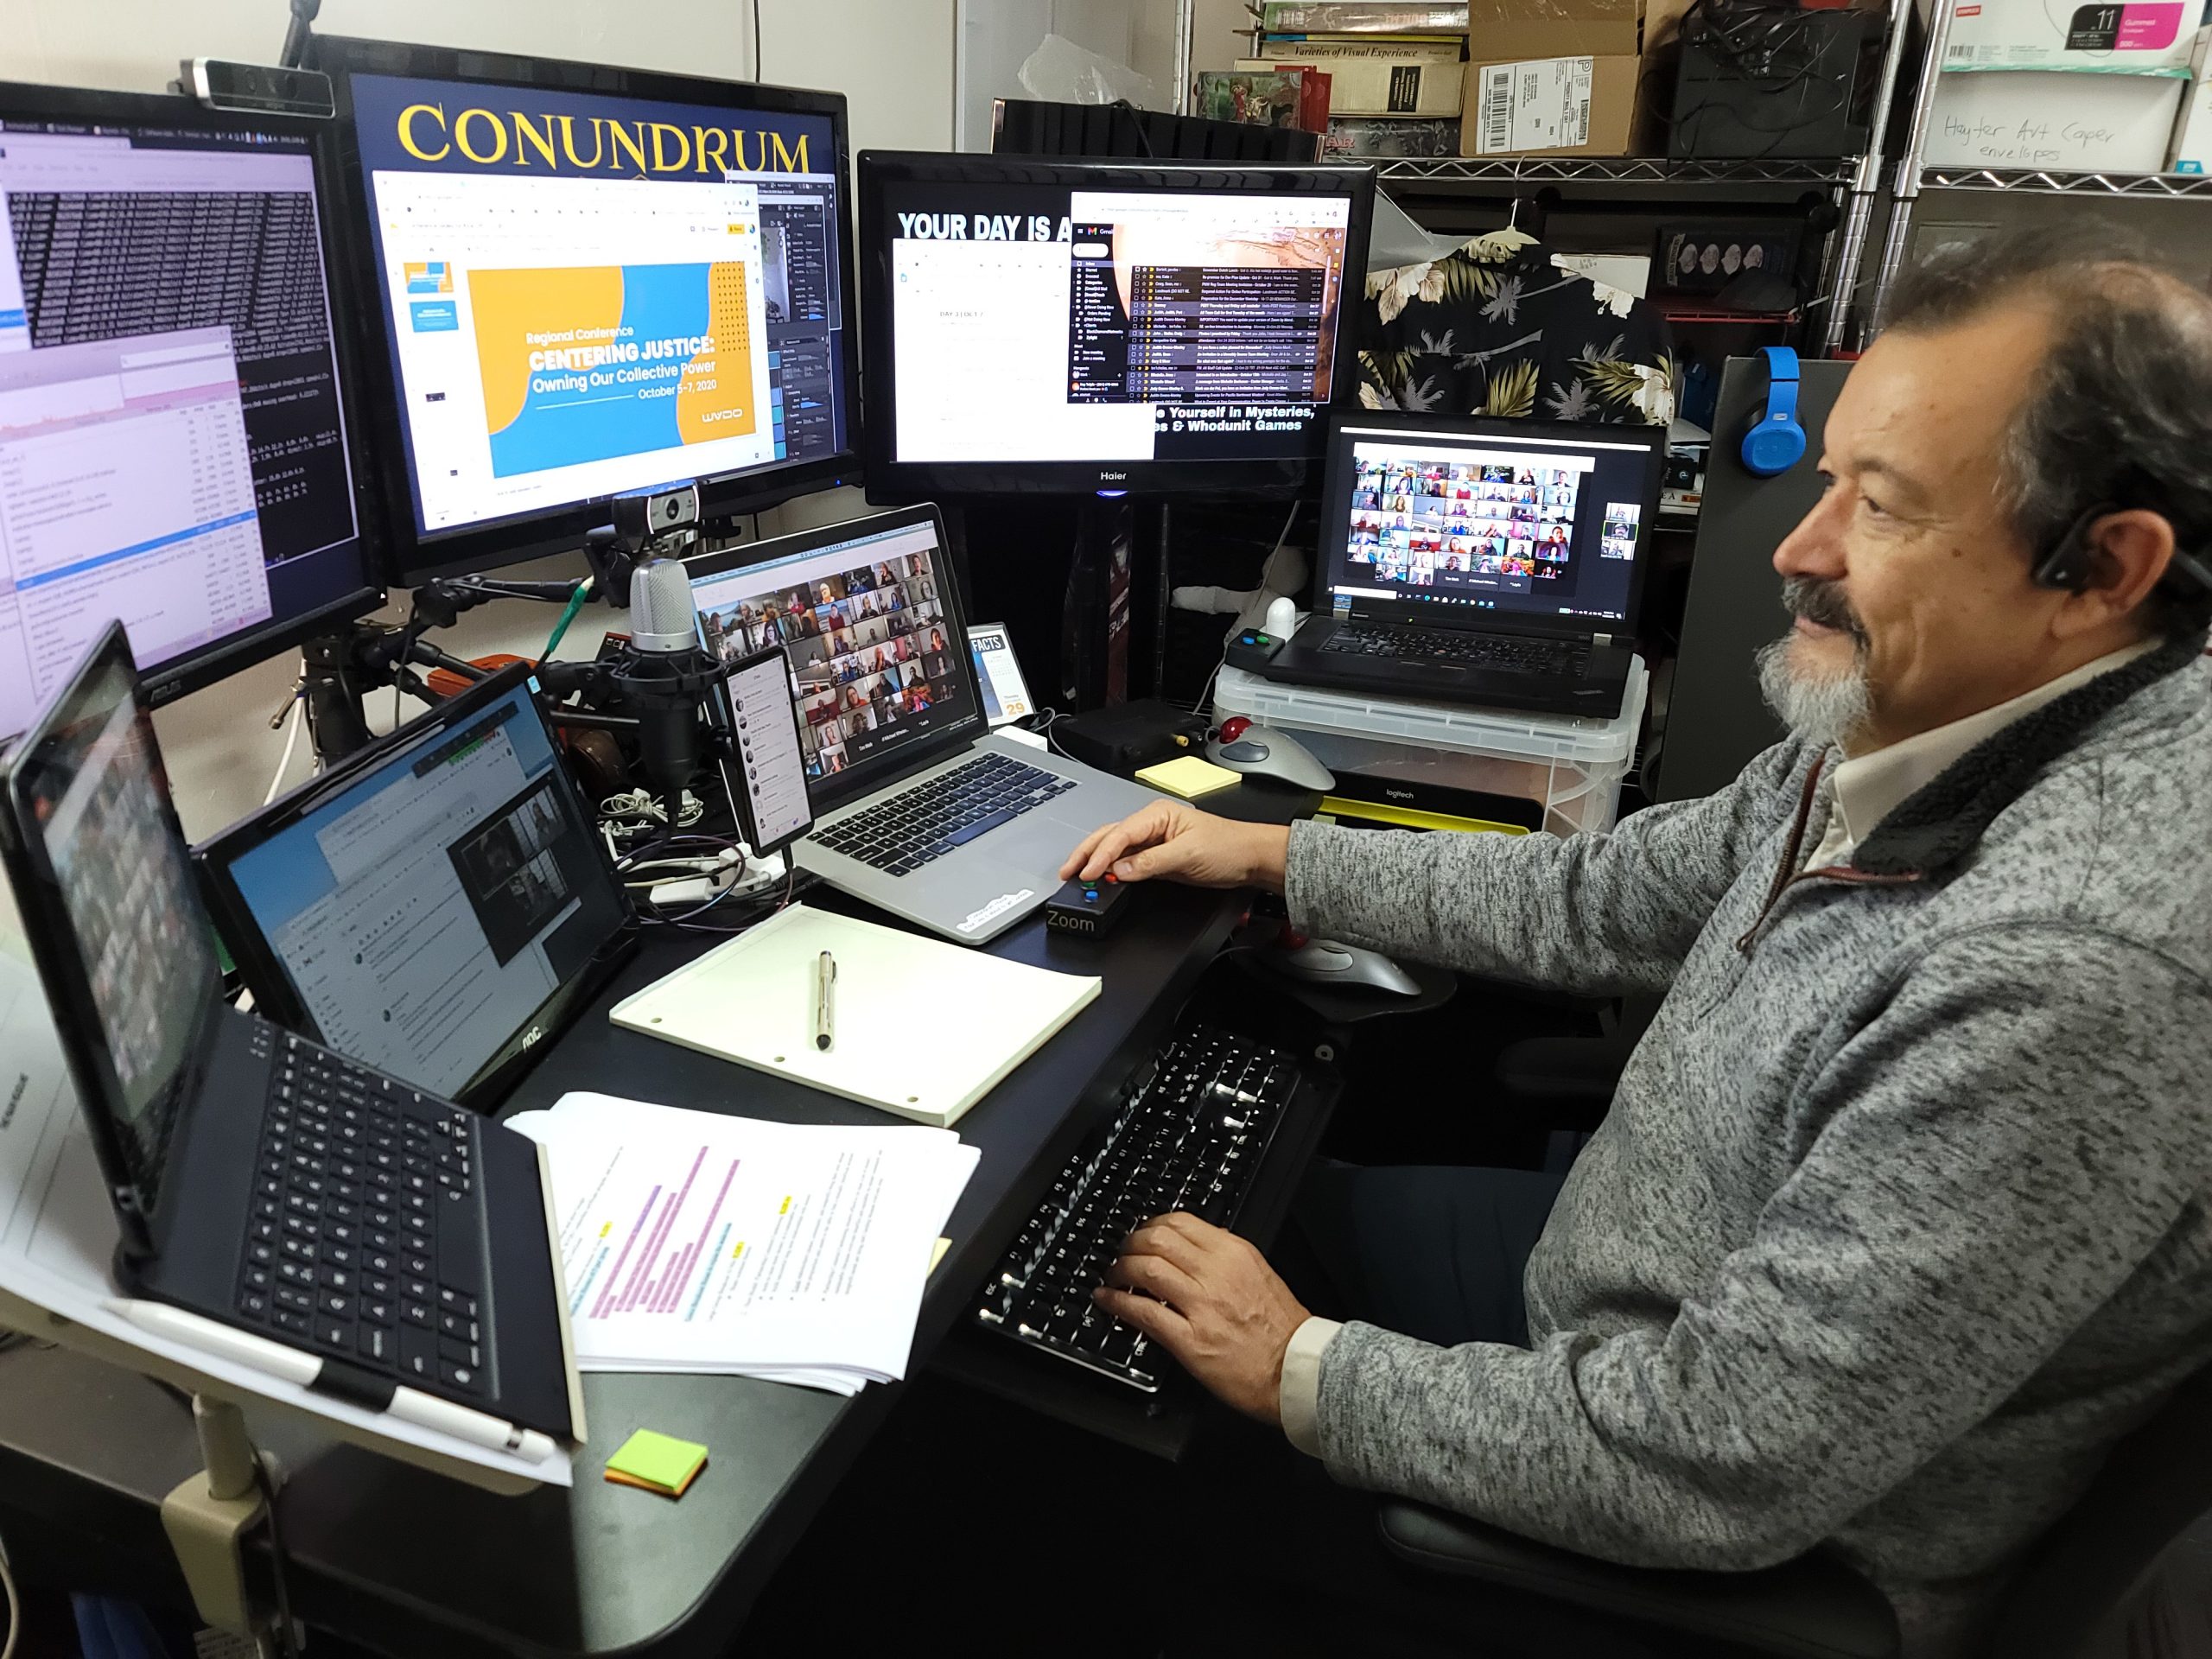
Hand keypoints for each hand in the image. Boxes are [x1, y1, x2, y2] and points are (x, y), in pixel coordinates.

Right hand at [1060, 801, 1289, 890]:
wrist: (1251, 859)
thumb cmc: (1228, 847)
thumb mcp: (1188, 855)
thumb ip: (1151, 862)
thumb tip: (1121, 869)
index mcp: (1157, 814)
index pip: (1120, 834)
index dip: (1101, 854)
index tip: (1088, 873)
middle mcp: (1152, 824)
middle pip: (1110, 837)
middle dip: (1086, 853)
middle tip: (1067, 871)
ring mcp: (1153, 841)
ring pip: (1115, 849)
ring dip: (1096, 861)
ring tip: (1077, 875)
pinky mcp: (1157, 858)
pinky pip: (1128, 862)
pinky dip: (1112, 870)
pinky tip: (1103, 878)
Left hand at [1095, 1213, 1309, 1424]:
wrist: (1297, 1369)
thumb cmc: (1283, 1330)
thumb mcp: (1259, 1275)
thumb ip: (1226, 1259)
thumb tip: (1194, 1249)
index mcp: (1235, 1253)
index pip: (1180, 1221)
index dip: (1150, 1225)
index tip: (1142, 1233)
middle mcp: (1217, 1273)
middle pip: (1157, 1239)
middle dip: (1130, 1243)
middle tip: (1121, 1253)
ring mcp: (1202, 1306)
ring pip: (1146, 1269)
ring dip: (1119, 1269)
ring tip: (1113, 1276)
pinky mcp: (1190, 1340)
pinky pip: (1144, 1312)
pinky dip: (1118, 1302)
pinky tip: (1108, 1301)